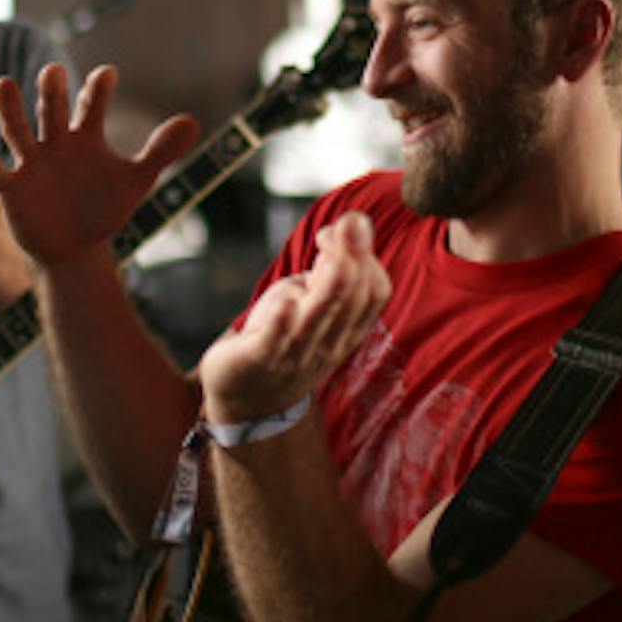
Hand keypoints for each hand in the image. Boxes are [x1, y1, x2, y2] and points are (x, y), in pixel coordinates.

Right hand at [0, 63, 198, 269]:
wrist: (77, 250)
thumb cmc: (104, 207)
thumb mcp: (136, 180)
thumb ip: (161, 151)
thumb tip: (193, 121)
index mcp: (85, 136)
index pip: (92, 105)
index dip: (98, 90)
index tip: (107, 76)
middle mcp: (55, 142)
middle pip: (51, 110)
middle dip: (52, 93)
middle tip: (54, 72)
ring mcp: (31, 163)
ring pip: (16, 130)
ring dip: (8, 110)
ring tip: (2, 84)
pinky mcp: (11, 188)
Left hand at [198, 212, 389, 423]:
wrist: (247, 398)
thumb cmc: (283, 337)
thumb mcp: (311, 299)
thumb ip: (332, 268)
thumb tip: (352, 223)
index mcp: (345, 328)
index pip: (374, 293)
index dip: (367, 256)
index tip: (348, 225)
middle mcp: (327, 342)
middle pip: (351, 300)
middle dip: (352, 257)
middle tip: (347, 223)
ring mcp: (294, 353)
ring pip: (319, 319)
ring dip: (329, 284)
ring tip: (332, 248)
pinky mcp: (258, 360)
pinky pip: (274, 344)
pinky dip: (280, 325)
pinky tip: (286, 304)